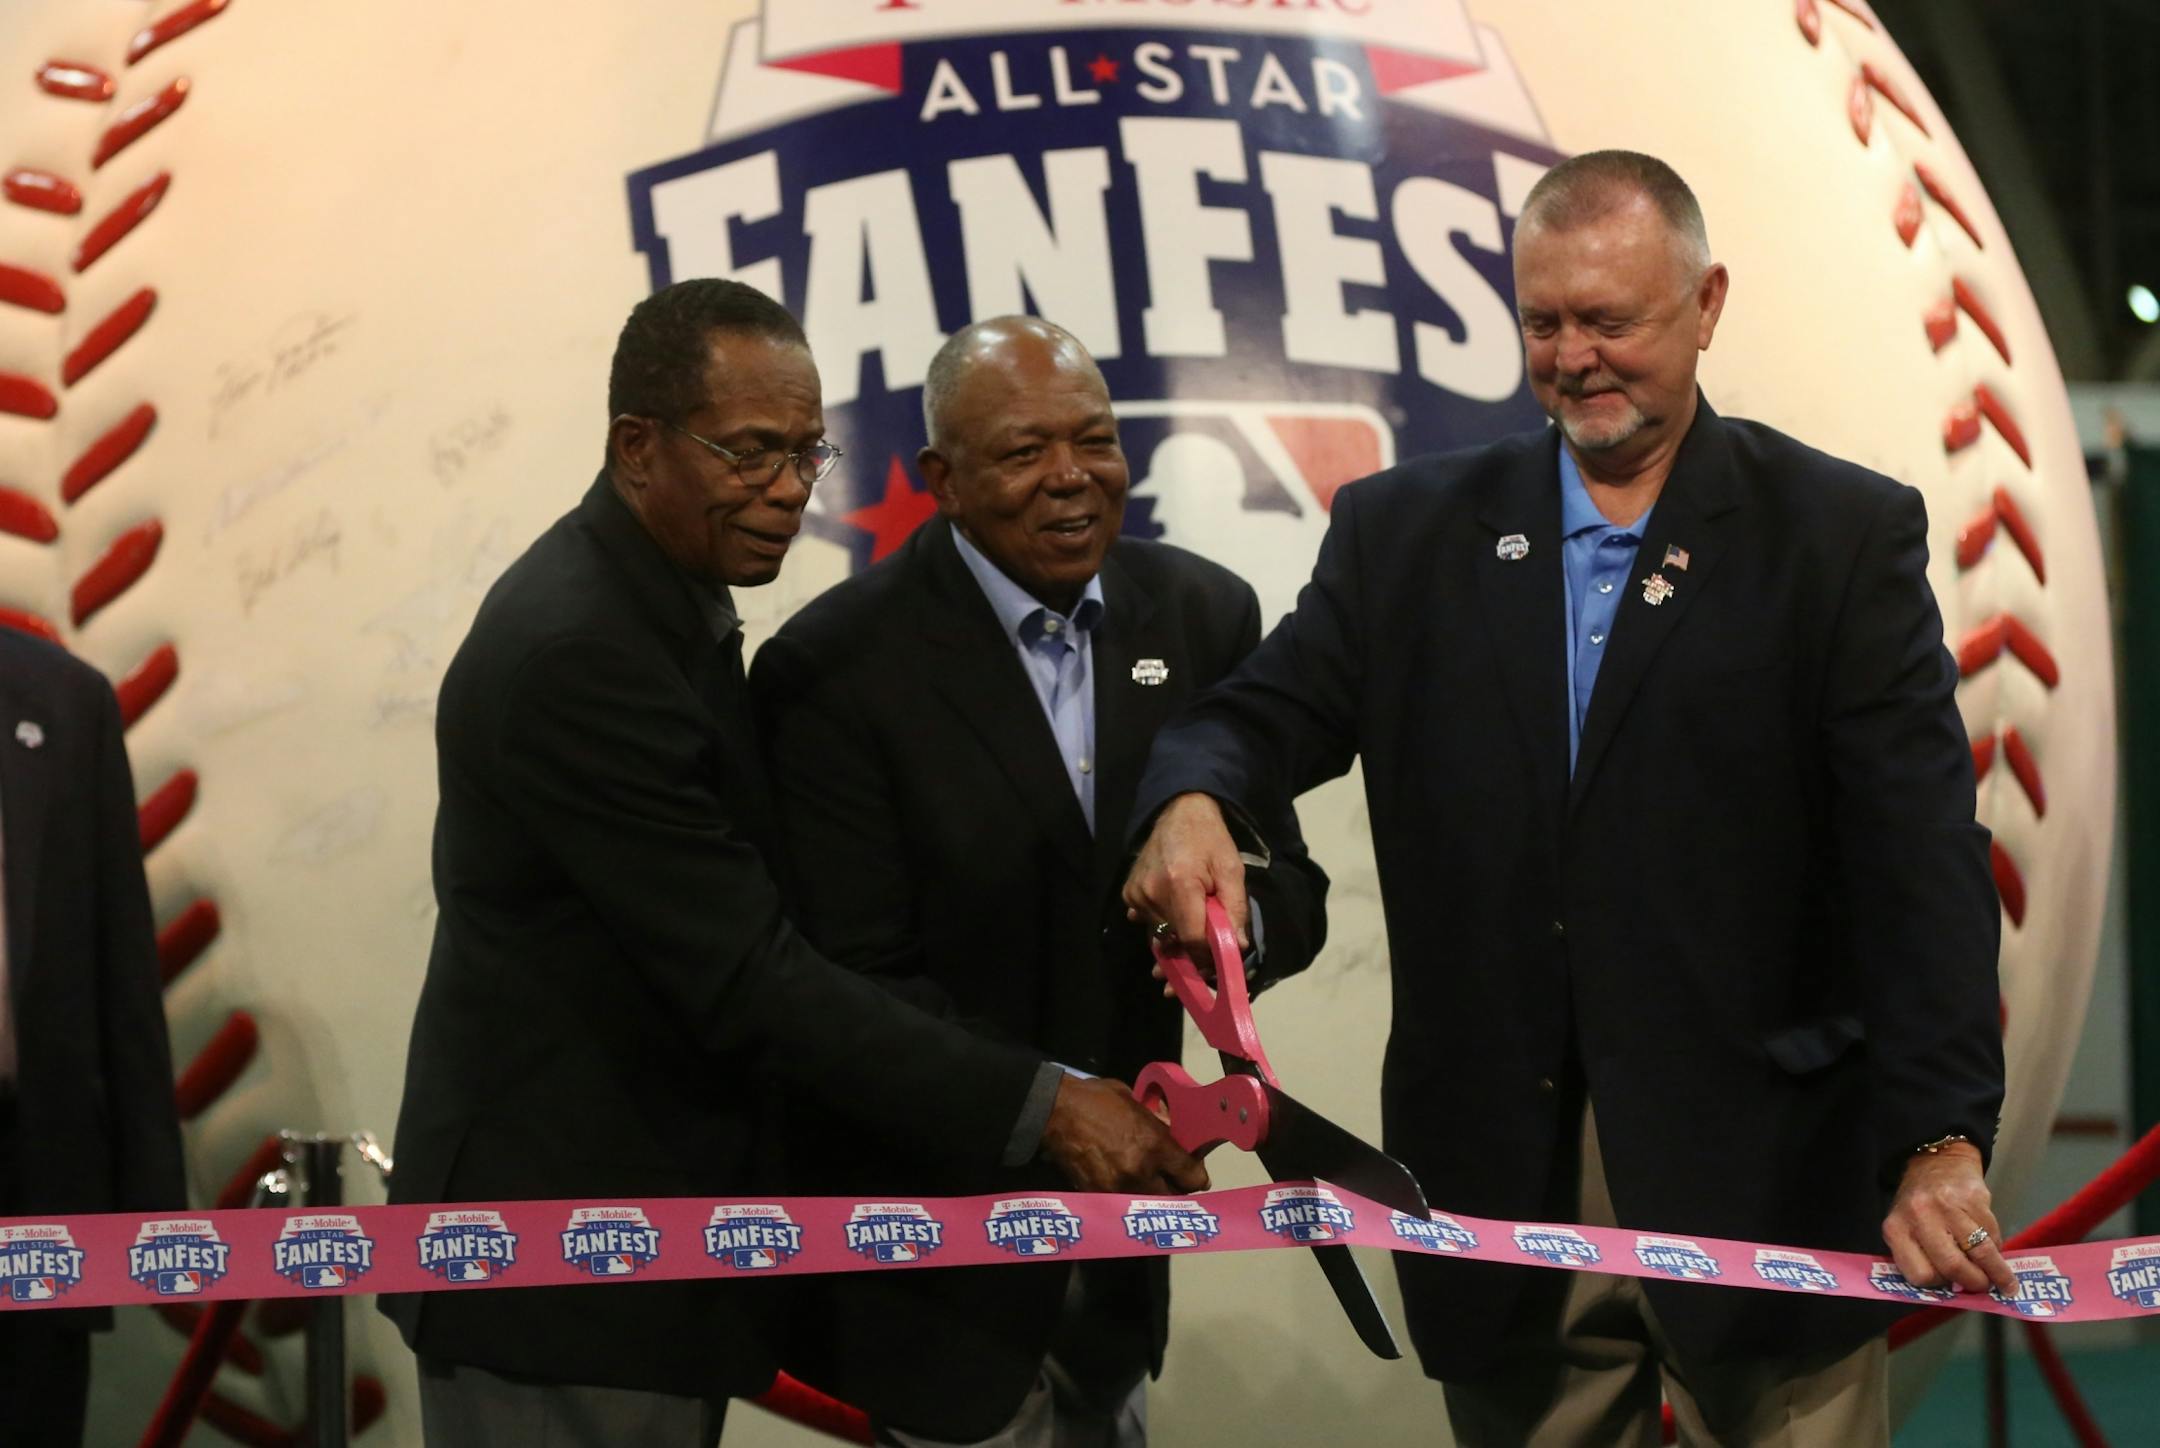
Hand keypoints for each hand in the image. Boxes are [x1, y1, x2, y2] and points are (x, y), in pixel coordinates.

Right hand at [1039, 1075, 1208, 1194]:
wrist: (1055, 1112)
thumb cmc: (1096, 1099)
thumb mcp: (1134, 1103)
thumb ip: (1157, 1123)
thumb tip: (1172, 1133)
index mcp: (1155, 1145)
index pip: (1191, 1176)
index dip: (1196, 1176)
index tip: (1194, 1174)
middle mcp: (1141, 1172)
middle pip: (1173, 1198)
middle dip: (1175, 1190)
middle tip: (1172, 1180)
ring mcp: (1119, 1188)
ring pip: (1148, 1205)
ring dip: (1152, 1197)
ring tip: (1147, 1184)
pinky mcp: (1099, 1195)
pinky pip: (1123, 1203)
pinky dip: (1126, 1198)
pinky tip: (1123, 1185)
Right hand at [1124, 793, 1246, 996]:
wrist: (1180, 813)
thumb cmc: (1210, 840)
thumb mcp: (1232, 871)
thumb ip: (1235, 909)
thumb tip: (1236, 947)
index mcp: (1180, 885)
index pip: (1193, 940)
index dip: (1208, 955)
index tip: (1220, 958)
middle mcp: (1152, 892)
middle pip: (1176, 940)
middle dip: (1195, 948)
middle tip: (1209, 946)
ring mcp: (1136, 894)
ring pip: (1162, 935)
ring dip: (1179, 935)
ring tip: (1192, 916)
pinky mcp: (1129, 894)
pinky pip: (1148, 923)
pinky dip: (1164, 924)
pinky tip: (1174, 909)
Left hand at [1881, 1142, 2017, 1295]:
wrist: (1936, 1162)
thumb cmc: (1920, 1206)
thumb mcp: (1907, 1229)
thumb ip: (1922, 1257)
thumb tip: (1955, 1293)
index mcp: (1896, 1229)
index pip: (1919, 1274)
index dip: (1940, 1286)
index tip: (1952, 1289)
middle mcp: (1918, 1215)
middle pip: (1951, 1265)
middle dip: (1973, 1282)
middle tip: (1983, 1287)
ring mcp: (1947, 1205)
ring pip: (1979, 1252)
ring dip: (1996, 1272)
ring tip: (2005, 1282)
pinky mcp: (1973, 1197)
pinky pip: (1993, 1234)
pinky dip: (1998, 1247)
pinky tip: (1996, 1250)